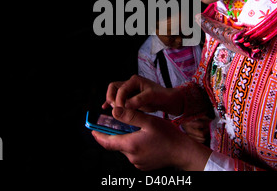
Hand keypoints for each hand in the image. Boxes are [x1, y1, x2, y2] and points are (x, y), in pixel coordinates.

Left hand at [92, 107, 211, 170]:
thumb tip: (114, 111)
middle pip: (118, 144)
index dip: (98, 135)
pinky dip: (135, 145)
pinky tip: (145, 138)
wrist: (183, 153)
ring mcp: (138, 163)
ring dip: (128, 139)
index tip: (92, 130)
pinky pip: (135, 154)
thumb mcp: (149, 121)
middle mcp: (132, 157)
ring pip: (127, 148)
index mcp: (131, 145)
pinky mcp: (144, 165)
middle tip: (122, 122)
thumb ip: (130, 116)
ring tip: (139, 129)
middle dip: (117, 133)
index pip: (107, 142)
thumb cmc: (168, 136)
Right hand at [102, 75, 183, 115]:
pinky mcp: (130, 98)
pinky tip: (105, 108)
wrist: (168, 101)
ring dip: (111, 101)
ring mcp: (129, 91)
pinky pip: (118, 99)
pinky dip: (111, 103)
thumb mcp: (152, 96)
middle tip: (115, 109)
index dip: (119, 99)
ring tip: (113, 110)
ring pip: (114, 94)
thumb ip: (139, 100)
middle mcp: (130, 84)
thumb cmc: (162, 96)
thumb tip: (126, 105)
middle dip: (112, 98)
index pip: (121, 88)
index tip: (121, 109)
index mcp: (135, 80)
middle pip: (113, 88)